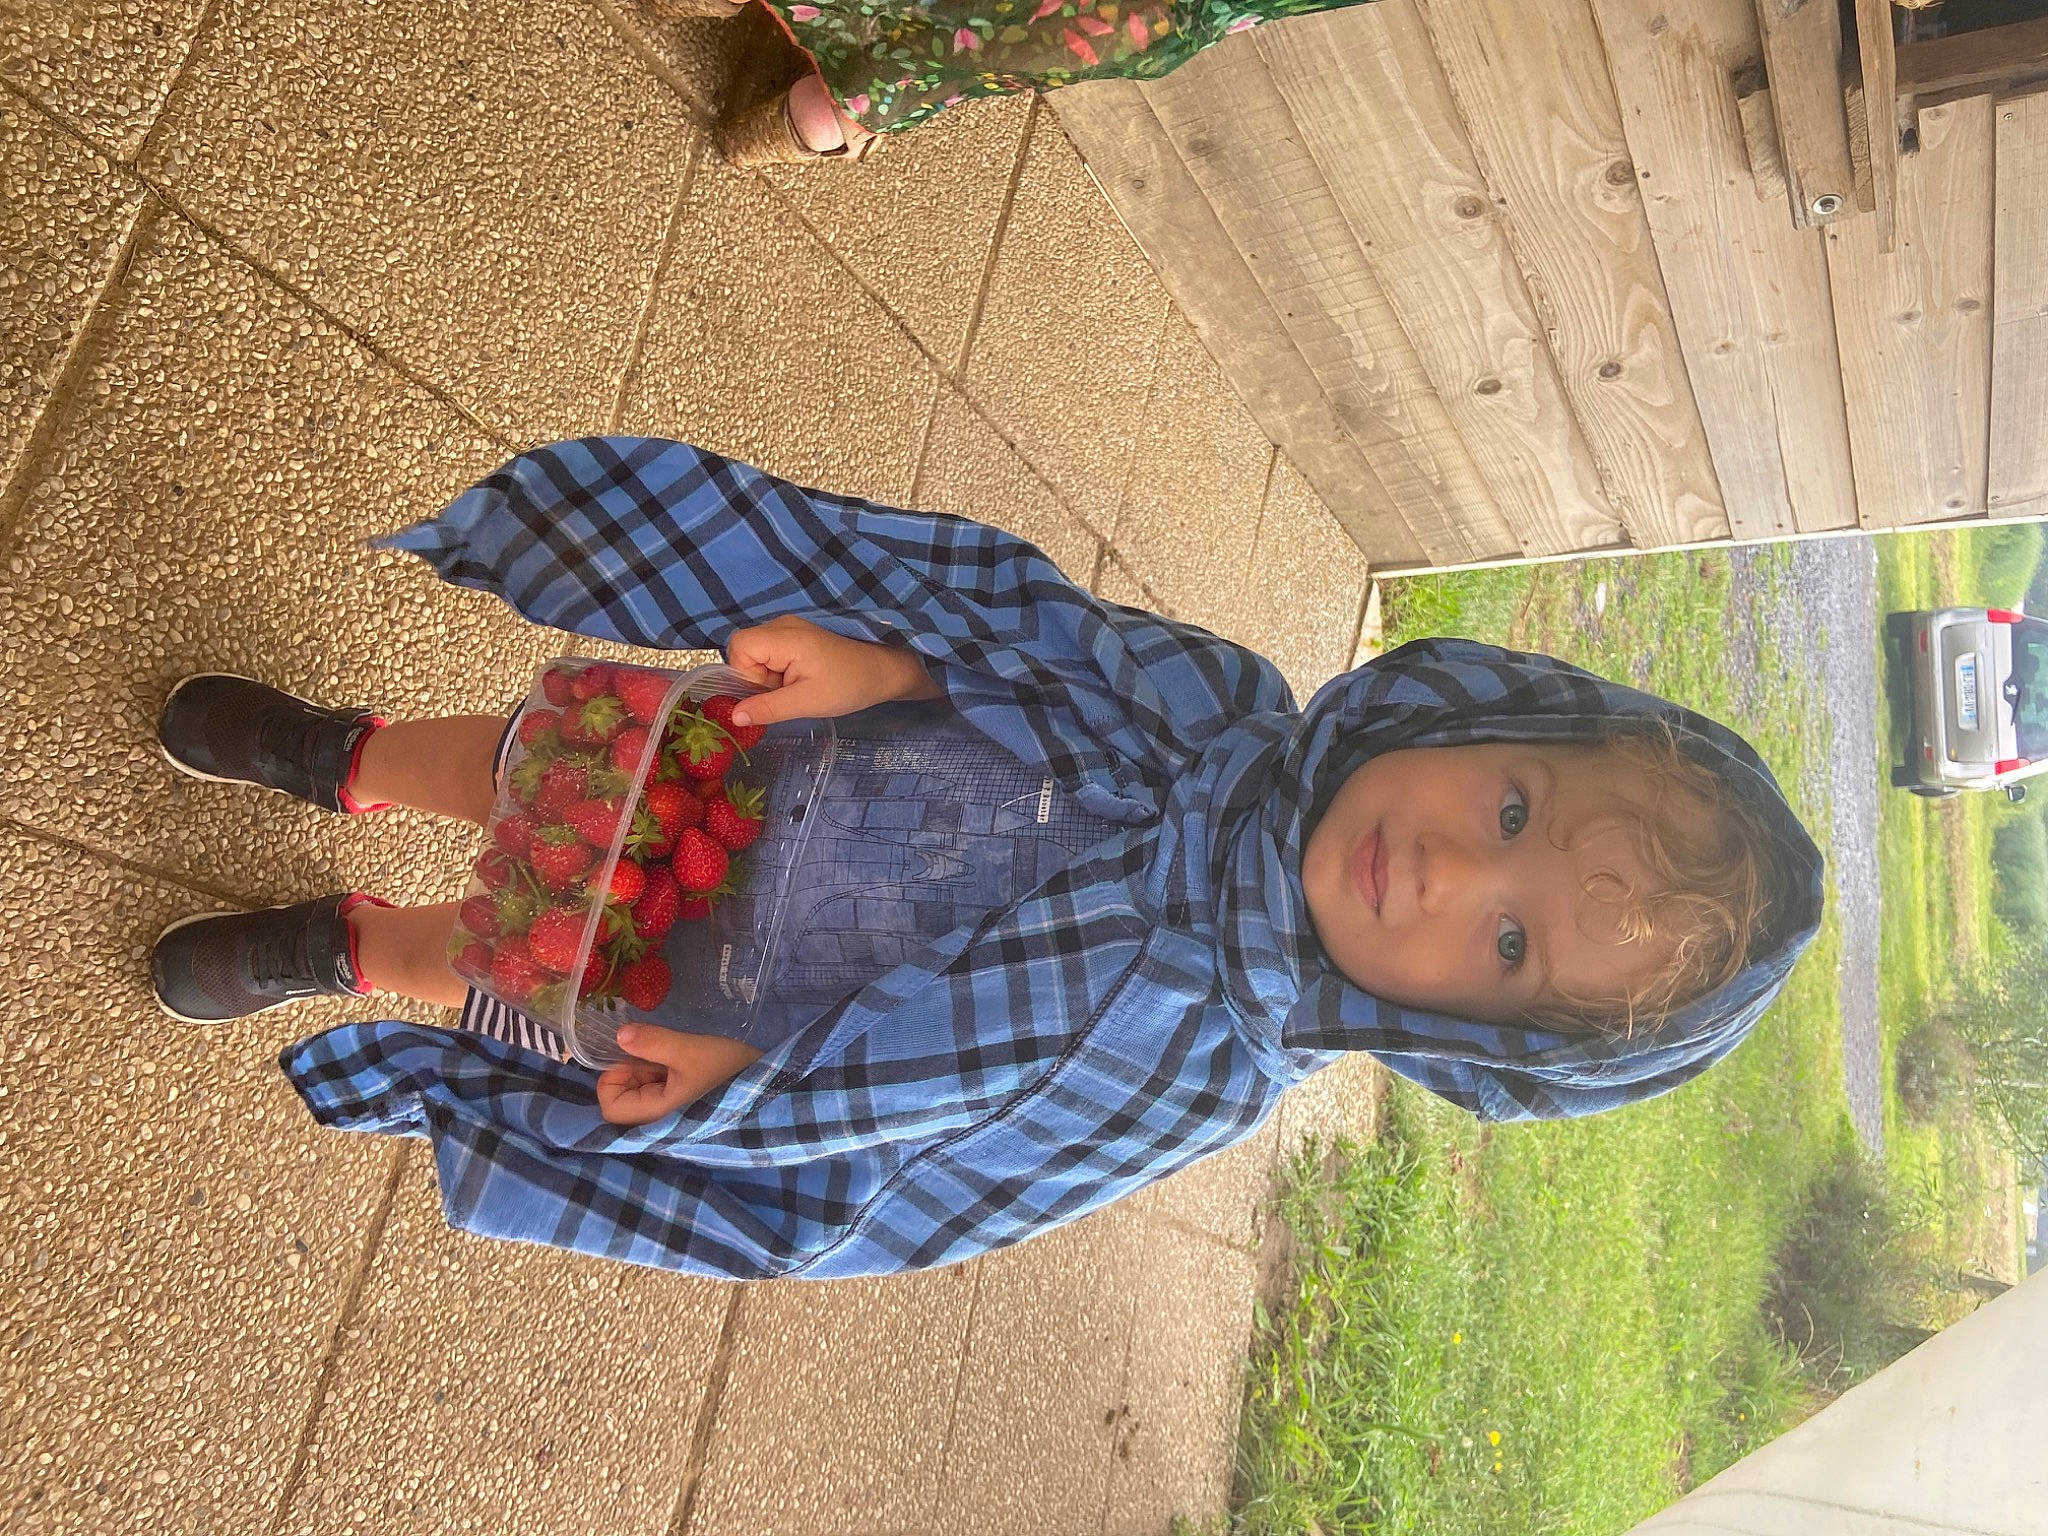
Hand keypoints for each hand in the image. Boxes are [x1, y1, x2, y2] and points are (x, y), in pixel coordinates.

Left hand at [594, 1025, 761, 1125]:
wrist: (771, 1085)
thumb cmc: (729, 1072)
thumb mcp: (690, 1051)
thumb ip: (654, 1042)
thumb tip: (619, 1034)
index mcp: (656, 1114)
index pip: (609, 1107)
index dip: (613, 1079)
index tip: (635, 1055)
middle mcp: (658, 1120)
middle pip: (622, 1098)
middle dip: (634, 1070)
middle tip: (660, 1050)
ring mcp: (671, 1114)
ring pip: (640, 1092)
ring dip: (649, 1069)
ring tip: (676, 1055)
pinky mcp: (682, 1105)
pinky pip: (657, 1090)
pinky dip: (661, 1072)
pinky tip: (682, 1062)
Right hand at [724, 614, 941, 728]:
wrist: (881, 672)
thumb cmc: (847, 685)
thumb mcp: (806, 702)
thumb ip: (767, 708)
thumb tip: (733, 717)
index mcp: (783, 635)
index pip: (738, 646)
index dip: (745, 673)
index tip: (771, 690)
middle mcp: (781, 624)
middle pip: (744, 650)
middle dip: (757, 678)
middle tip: (787, 691)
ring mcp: (788, 628)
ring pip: (756, 655)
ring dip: (768, 677)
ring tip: (797, 686)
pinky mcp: (795, 637)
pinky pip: (770, 655)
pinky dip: (778, 672)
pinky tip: (800, 680)